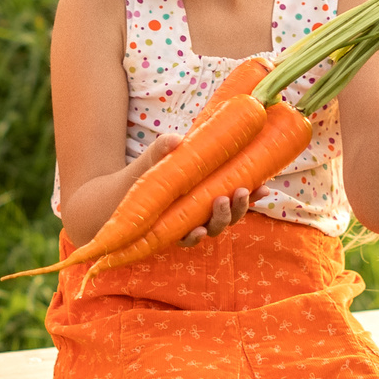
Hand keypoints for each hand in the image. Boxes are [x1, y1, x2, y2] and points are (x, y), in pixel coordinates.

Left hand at [121, 134, 255, 247]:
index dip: (253, 195)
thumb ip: (165, 147)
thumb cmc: (142, 175)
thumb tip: (178, 138)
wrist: (113, 197)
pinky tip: (197, 231)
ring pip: (214, 228)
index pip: (236, 196)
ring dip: (222, 218)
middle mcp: (201, 212)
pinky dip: (194, 236)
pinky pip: (187, 240)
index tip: (266, 186)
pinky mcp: (170, 235)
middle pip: (231, 216)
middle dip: (239, 207)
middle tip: (240, 191)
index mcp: (208, 193)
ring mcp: (187, 225)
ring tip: (220, 202)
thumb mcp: (154, 156)